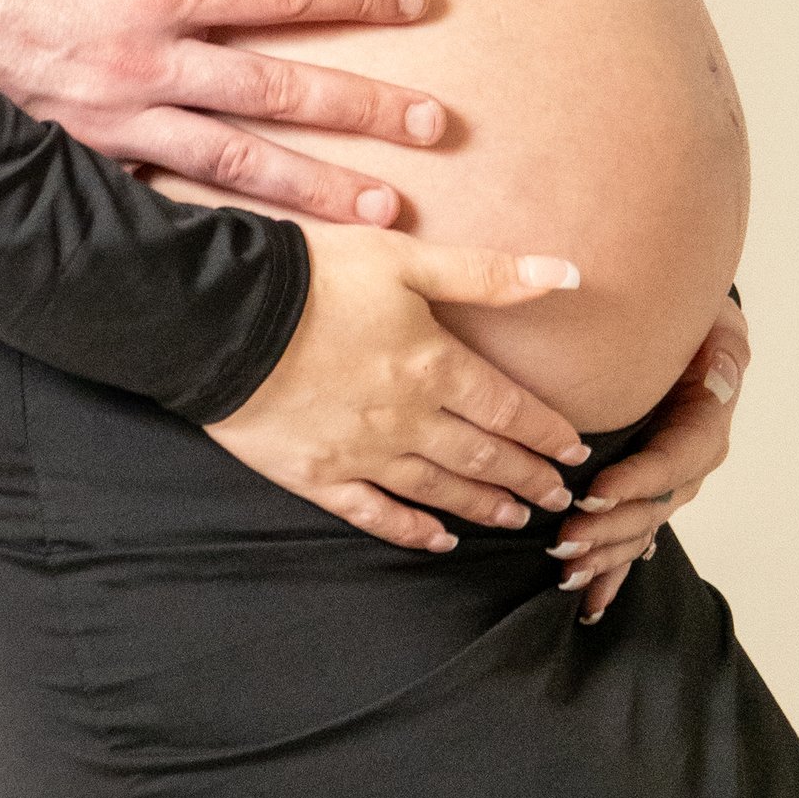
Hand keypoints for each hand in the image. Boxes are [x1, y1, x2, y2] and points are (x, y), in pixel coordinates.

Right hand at [0, 0, 447, 225]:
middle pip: (278, 91)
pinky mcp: (91, 156)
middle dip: (364, 108)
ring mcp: (118, 122)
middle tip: (437, 125)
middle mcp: (145, 66)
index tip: (418, 0)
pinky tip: (280, 245)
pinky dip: (235, 224)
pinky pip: (175, 198)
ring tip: (390, 212)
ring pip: (239, 164)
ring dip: (320, 188)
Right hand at [207, 226, 589, 547]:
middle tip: (558, 497)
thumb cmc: (313, 275)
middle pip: (482, 456)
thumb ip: (486, 273)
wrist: (222, 315)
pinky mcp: (319, 475)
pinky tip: (437, 540)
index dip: (547, 432)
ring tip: (514, 518)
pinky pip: (376, 514)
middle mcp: (409, 420)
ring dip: (483, 506)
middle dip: (526, 477)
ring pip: (439, 491)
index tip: (575, 451)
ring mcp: (364, 454)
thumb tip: (571, 274)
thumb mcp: (403, 257)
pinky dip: (412, 531)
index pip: (509, 409)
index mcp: (434, 366)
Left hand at [548, 305, 748, 623]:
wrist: (689, 342)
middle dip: (606, 531)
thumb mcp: (720, 333)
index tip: (592, 494)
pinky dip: (611, 575)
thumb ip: (723, 357)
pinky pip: (631, 544)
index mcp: (701, 434)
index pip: (668, 466)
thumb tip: (718, 376)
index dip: (633, 484)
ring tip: (566, 573)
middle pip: (648, 511)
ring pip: (636, 533)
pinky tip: (589, 606)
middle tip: (563, 541)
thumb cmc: (697, 332)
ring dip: (602, 556)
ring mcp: (664, 490)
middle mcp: (685, 471)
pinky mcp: (643, 499)